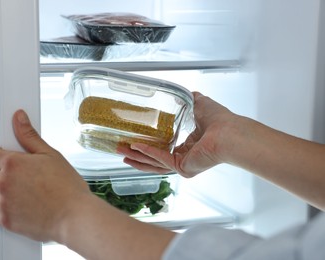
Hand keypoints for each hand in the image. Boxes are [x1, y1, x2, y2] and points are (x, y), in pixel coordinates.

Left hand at [0, 109, 89, 241]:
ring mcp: (3, 203)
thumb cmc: (66, 186)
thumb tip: (18, 117)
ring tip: (0, 185)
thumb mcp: (50, 155)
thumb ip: (29, 136)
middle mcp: (3, 182)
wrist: (74, 216)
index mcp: (13, 163)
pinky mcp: (6, 220)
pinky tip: (3, 202)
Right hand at [118, 92, 237, 177]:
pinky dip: (148, 153)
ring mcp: (183, 164)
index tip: (134, 141)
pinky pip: (161, 160)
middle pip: (155, 159)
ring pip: (154, 163)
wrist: (230, 132)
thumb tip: (187, 93)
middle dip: (137, 155)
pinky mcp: (183, 167)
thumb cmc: (221, 121)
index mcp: (189, 146)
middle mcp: (185, 157)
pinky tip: (135, 147)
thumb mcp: (201, 105)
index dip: (148, 145)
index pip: (164, 148)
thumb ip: (191, 100)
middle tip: (121, 149)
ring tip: (121, 152)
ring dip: (137, 157)